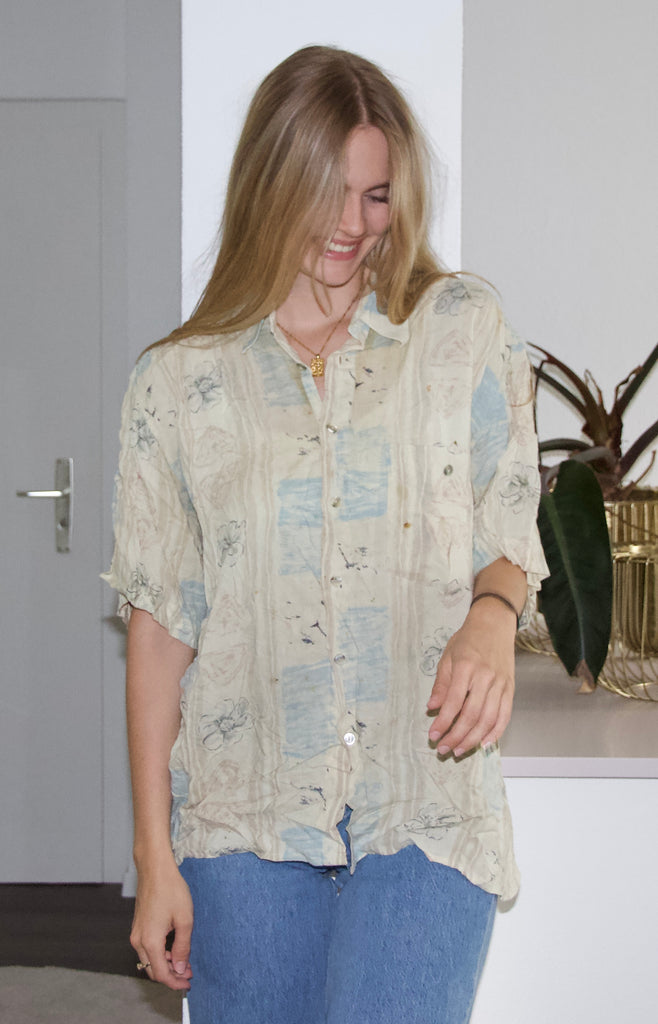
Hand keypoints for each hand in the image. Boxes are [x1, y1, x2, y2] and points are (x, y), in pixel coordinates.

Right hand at [131, 857, 193, 989]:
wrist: (155, 868)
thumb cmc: (171, 889)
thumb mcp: (184, 919)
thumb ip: (183, 947)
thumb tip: (181, 969)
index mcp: (150, 941)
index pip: (161, 974)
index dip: (175, 982)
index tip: (188, 983)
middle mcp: (138, 940)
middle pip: (153, 970)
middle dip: (171, 975)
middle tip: (189, 973)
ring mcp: (136, 933)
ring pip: (149, 960)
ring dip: (166, 964)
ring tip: (185, 960)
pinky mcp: (138, 927)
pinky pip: (147, 949)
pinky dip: (160, 954)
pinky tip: (174, 948)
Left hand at [426, 600, 515, 756]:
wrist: (494, 624)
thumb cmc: (468, 639)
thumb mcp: (448, 656)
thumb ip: (441, 684)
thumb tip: (432, 708)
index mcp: (466, 667)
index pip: (454, 702)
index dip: (443, 722)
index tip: (433, 736)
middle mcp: (485, 677)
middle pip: (471, 715)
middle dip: (456, 736)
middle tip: (443, 749)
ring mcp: (500, 684)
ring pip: (488, 719)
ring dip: (473, 739)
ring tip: (459, 750)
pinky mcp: (510, 688)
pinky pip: (505, 715)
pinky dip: (495, 732)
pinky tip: (484, 744)